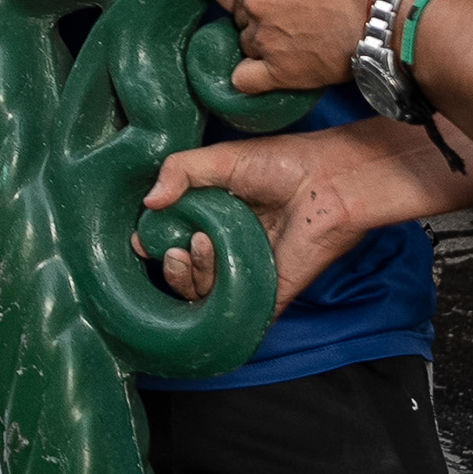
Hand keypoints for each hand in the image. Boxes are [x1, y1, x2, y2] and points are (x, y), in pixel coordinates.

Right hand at [142, 118, 439, 309]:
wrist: (329, 181)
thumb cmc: (284, 163)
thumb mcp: (221, 157)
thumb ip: (179, 170)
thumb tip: (149, 202)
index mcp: (217, 220)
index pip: (176, 242)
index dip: (156, 244)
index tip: (144, 237)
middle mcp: (230, 250)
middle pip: (185, 276)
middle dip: (171, 267)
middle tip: (175, 248)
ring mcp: (248, 274)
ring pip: (202, 295)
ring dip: (190, 275)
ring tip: (202, 244)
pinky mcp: (267, 294)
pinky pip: (233, 316)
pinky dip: (215, 306)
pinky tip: (213, 270)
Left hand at [200, 0, 409, 92]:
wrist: (392, 13)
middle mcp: (254, 1)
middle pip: (237, 15)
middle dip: (259, 17)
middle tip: (294, 18)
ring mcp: (264, 38)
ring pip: (246, 45)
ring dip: (265, 45)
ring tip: (303, 42)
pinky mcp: (279, 71)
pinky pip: (244, 80)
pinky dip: (253, 79)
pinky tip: (274, 73)